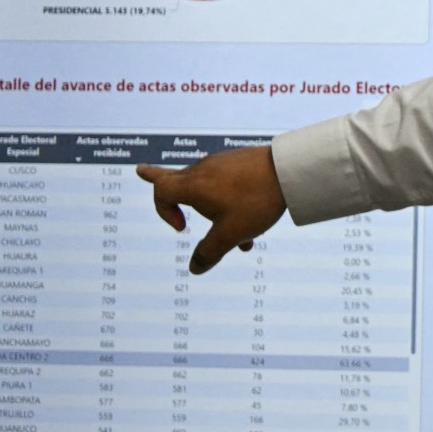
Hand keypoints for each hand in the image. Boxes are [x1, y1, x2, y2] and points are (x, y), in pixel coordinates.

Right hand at [138, 144, 287, 274]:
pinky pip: (228, 185)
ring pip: (210, 190)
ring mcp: (223, 164)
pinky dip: (235, 204)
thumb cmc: (255, 200)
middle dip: (166, 189)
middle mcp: (203, 170)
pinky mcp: (240, 162)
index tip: (182, 228)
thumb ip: (209, 253)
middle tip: (143, 172)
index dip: (163, 210)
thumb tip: (195, 269)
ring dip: (220, 214)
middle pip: (177, 180)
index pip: (160, 189)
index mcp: (193, 185)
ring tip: (246, 242)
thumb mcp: (231, 234)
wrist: (289, 170)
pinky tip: (259, 221)